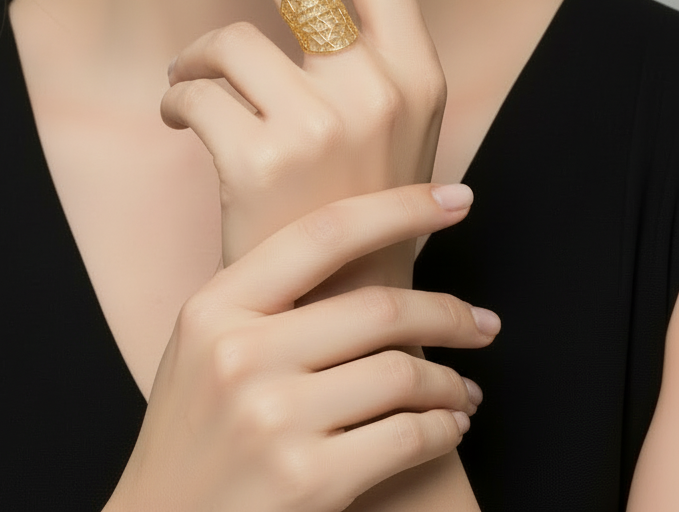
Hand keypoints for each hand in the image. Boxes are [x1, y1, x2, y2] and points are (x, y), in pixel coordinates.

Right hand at [113, 183, 495, 511]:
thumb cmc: (195, 432)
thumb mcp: (203, 345)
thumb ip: (263, 297)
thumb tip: (364, 241)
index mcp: (215, 306)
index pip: (324, 232)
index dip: (401, 207)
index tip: (457, 197)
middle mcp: (240, 354)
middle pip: (378, 307)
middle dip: (449, 312)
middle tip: (483, 324)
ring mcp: (273, 418)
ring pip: (401, 372)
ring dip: (449, 382)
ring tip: (463, 390)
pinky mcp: (308, 480)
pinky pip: (405, 436)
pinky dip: (441, 428)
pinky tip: (446, 426)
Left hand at [163, 0, 445, 292]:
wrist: (338, 315)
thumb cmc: (356, 213)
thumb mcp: (387, 127)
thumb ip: (358, 56)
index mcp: (415, 72)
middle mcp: (378, 87)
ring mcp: (321, 123)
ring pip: (226, 40)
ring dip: (195, 58)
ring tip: (195, 88)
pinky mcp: (262, 158)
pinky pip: (193, 90)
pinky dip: (177, 101)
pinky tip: (188, 127)